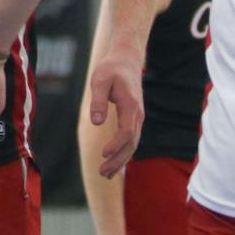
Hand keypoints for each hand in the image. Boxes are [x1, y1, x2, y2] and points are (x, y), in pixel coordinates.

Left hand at [89, 44, 143, 178]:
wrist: (126, 60)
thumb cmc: (111, 68)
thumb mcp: (100, 80)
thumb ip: (98, 100)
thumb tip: (97, 121)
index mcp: (130, 105)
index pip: (126, 131)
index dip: (115, 145)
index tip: (103, 155)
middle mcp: (138, 114)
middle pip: (131, 143)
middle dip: (117, 160)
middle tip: (102, 173)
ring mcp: (138, 118)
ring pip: (133, 144)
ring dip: (121, 160)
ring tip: (106, 174)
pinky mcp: (134, 119)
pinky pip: (131, 140)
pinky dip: (124, 154)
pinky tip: (114, 165)